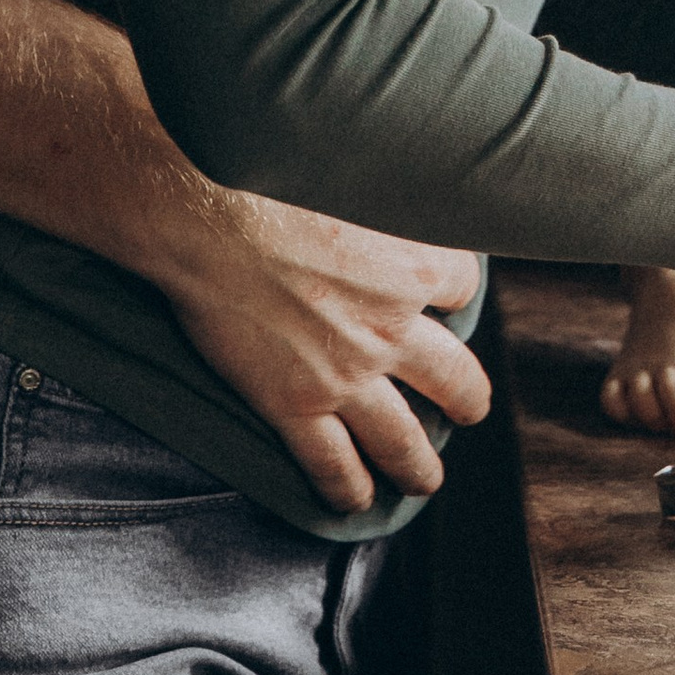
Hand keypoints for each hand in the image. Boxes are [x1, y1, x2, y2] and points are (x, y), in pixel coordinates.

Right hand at [152, 191, 488, 509]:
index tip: (444, 298)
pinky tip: (355, 500)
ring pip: (402, 440)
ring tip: (426, 479)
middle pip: (456, 379)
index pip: (463, 288)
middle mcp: (393, 328)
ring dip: (420, 466)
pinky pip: (332, 464)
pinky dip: (347, 488)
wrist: (208, 212)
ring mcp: (346, 375)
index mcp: (417, 266)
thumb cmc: (277, 176)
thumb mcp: (362, 174)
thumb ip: (396, 197)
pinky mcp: (294, 404)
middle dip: (466, 400)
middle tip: (467, 408)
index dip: (453, 293)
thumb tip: (415, 187)